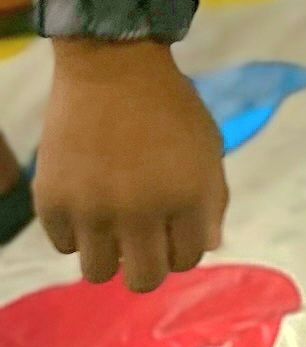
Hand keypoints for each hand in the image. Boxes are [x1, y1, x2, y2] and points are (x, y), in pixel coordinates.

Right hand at [36, 40, 227, 292]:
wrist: (113, 65)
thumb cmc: (169, 104)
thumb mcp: (208, 145)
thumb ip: (211, 199)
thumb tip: (206, 247)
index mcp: (187, 197)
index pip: (188, 259)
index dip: (182, 246)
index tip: (173, 226)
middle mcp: (140, 213)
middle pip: (144, 281)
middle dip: (148, 263)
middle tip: (141, 237)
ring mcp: (93, 211)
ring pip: (99, 273)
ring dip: (108, 251)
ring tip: (111, 220)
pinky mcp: (53, 203)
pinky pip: (64, 245)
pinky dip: (76, 229)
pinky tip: (86, 199)